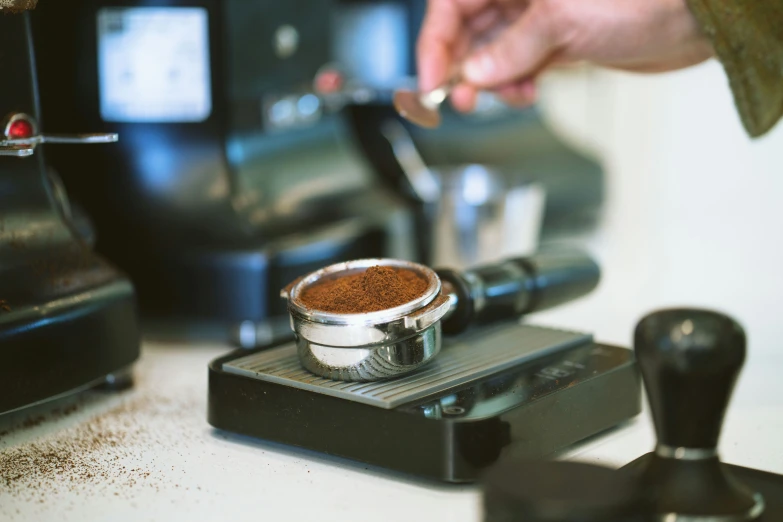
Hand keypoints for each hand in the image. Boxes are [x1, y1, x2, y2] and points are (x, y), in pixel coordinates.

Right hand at [416, 0, 713, 111]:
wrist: (692, 20)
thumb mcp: (561, 21)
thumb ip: (510, 49)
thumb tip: (473, 75)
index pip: (451, 7)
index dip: (435, 46)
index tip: (431, 83)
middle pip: (466, 32)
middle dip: (461, 69)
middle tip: (461, 100)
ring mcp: (537, 20)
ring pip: (491, 55)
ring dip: (490, 83)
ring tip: (506, 96)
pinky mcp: (554, 43)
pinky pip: (517, 68)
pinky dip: (514, 86)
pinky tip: (525, 93)